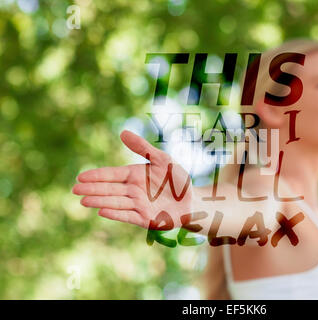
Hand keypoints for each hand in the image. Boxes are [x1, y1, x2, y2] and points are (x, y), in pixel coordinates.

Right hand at [72, 130, 192, 228]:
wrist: (192, 200)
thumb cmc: (177, 179)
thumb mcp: (163, 159)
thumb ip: (143, 148)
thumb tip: (122, 132)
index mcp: (135, 175)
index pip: (112, 174)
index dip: (96, 176)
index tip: (80, 177)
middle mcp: (133, 190)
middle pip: (109, 189)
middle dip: (92, 189)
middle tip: (75, 190)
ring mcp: (138, 205)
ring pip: (115, 202)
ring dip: (99, 201)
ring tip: (83, 201)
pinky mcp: (145, 219)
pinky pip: (128, 215)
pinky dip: (115, 213)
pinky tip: (102, 211)